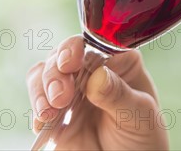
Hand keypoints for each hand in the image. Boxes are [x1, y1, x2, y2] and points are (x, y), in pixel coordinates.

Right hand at [26, 35, 168, 149]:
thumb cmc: (143, 137)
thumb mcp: (139, 114)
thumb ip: (119, 95)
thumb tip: (97, 76)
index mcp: (118, 61)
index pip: (94, 41)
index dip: (78, 46)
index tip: (71, 61)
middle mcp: (91, 70)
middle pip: (63, 54)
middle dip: (56, 70)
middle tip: (62, 95)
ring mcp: (71, 91)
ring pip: (44, 73)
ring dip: (42, 87)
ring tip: (51, 108)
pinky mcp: (55, 115)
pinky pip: (38, 103)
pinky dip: (37, 108)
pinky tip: (44, 120)